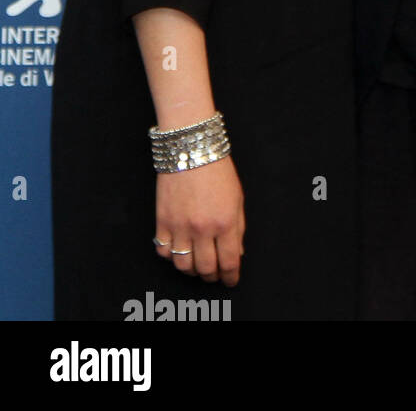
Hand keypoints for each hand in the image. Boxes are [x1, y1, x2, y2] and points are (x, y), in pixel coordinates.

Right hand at [153, 156, 244, 284]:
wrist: (191, 150)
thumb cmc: (218, 171)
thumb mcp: (237, 198)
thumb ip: (238, 228)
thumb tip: (237, 253)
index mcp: (225, 222)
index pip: (229, 261)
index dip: (231, 275)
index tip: (231, 280)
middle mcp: (202, 228)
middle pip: (206, 268)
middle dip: (212, 276)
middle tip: (214, 275)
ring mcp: (180, 227)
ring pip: (183, 265)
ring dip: (191, 270)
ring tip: (197, 266)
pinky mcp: (162, 222)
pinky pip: (164, 251)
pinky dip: (171, 256)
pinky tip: (179, 251)